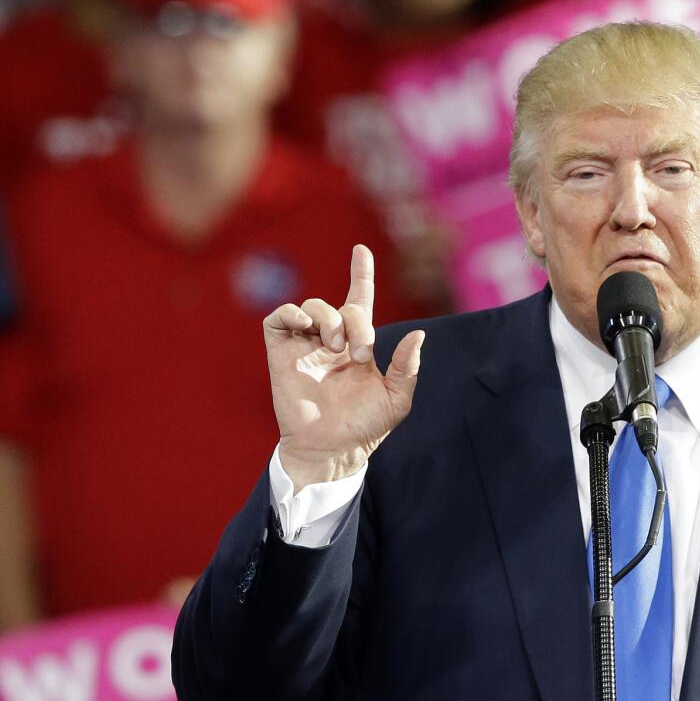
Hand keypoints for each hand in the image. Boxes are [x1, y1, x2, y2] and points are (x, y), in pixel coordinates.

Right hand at [264, 245, 423, 491]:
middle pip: (343, 307)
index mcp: (358, 345)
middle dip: (358, 324)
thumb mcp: (397, 398)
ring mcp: (305, 346)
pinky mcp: (281, 353)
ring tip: (335, 348)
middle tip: (359, 355)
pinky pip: (279, 318)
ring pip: (313, 307)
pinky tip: (307, 327)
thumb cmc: (365, 427)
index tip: (361, 250)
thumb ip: (407, 366)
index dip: (360, 274)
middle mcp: (331, 340)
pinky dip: (291, 313)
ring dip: (329, 320)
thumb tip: (419, 334)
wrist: (333, 449)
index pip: (359, 300)